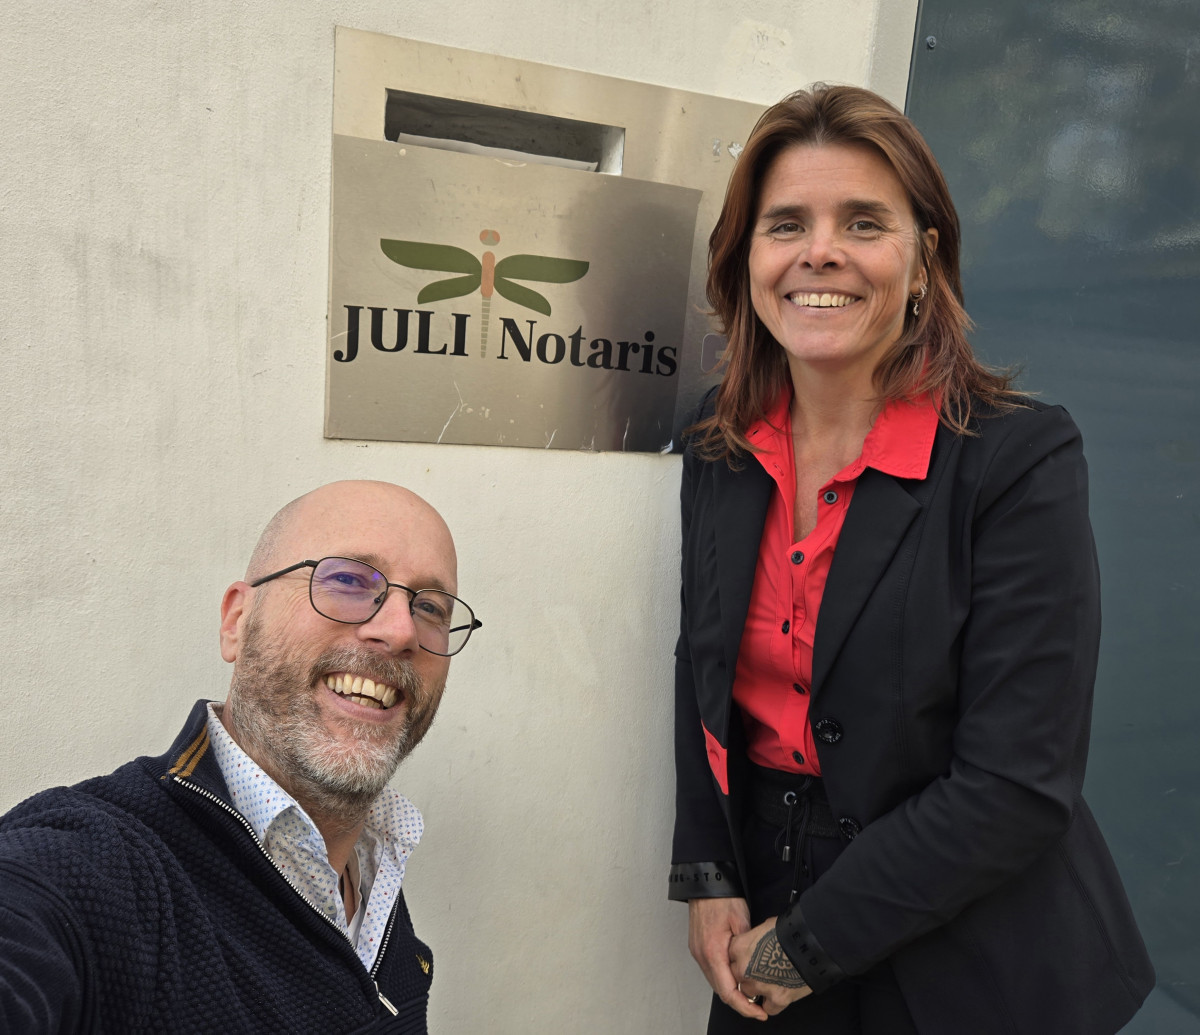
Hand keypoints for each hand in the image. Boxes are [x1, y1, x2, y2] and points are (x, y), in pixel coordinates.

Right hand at [688, 897, 767, 1019]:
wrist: (706, 882)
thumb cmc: (723, 898)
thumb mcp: (742, 922)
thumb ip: (747, 949)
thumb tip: (755, 968)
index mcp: (713, 951)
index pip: (728, 991)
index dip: (744, 1007)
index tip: (759, 1013)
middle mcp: (702, 955)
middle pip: (720, 990)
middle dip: (740, 1002)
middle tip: (759, 1007)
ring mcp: (697, 951)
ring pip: (715, 981)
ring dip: (731, 991)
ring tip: (751, 994)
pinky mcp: (698, 947)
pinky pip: (710, 970)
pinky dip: (724, 978)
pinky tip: (737, 977)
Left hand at [730, 917, 812, 1016]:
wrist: (812, 945)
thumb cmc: (791, 931)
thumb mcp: (766, 926)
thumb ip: (753, 937)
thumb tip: (755, 941)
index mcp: (739, 948)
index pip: (731, 957)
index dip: (741, 958)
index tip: (749, 958)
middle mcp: (744, 969)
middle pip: (738, 976)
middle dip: (747, 974)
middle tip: (761, 969)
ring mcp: (759, 986)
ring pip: (749, 994)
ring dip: (759, 989)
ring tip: (772, 979)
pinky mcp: (776, 999)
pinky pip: (768, 1008)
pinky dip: (774, 1002)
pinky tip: (781, 992)